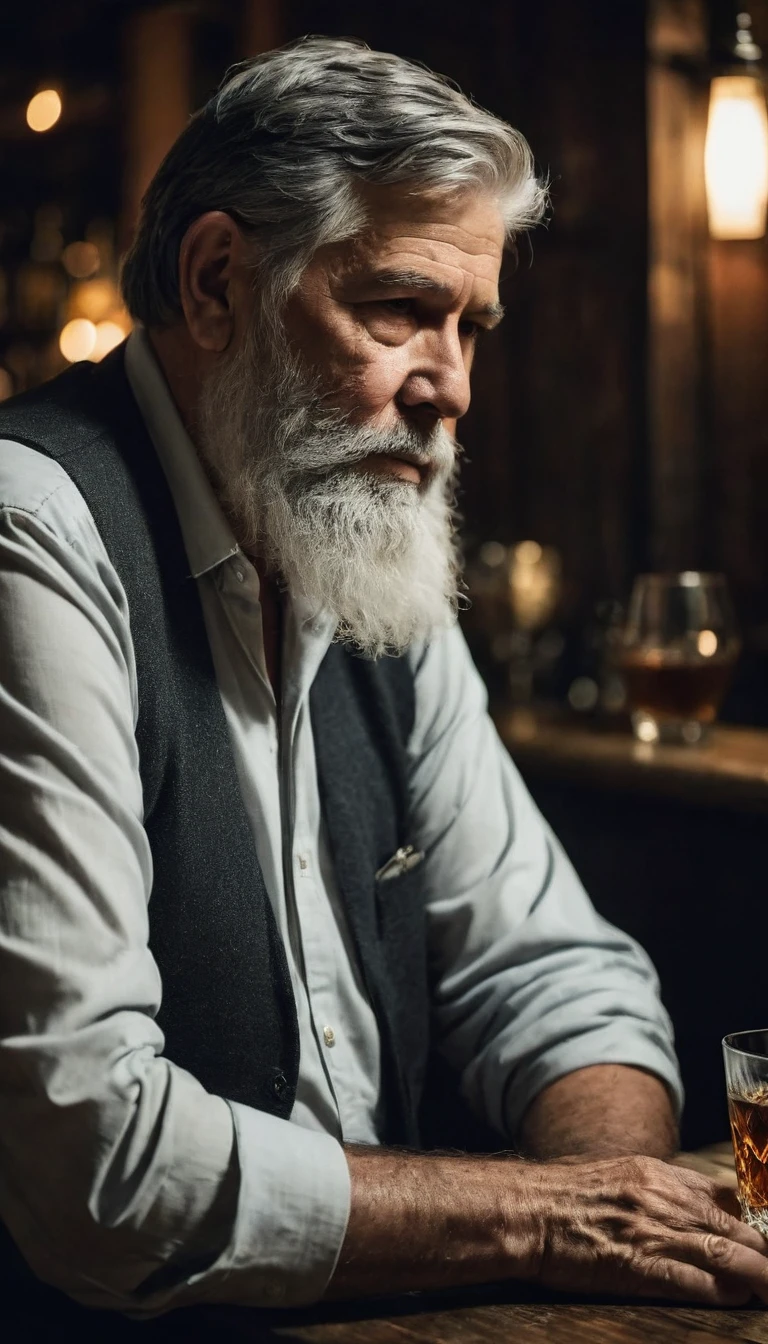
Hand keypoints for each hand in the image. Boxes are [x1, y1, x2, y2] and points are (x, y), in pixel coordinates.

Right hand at [527, 1155, 767, 1304]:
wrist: (524, 1209)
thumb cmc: (561, 1195)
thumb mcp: (614, 1175)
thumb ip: (650, 1189)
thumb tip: (677, 1209)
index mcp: (656, 1173)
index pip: (723, 1195)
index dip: (750, 1222)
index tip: (761, 1241)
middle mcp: (662, 1198)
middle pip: (734, 1227)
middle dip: (763, 1252)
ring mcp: (652, 1230)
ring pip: (725, 1253)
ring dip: (758, 1275)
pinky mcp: (638, 1265)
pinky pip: (692, 1280)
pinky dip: (721, 1291)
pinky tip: (737, 1299)